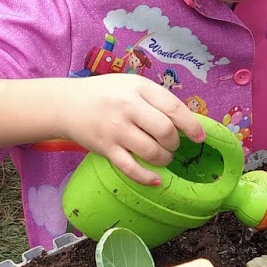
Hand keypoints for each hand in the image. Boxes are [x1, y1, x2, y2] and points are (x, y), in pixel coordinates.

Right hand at [62, 75, 204, 186]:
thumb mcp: (132, 85)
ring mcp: (116, 129)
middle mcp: (128, 108)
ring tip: (162, 157)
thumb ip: (156, 100)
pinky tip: (156, 180)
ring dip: (164, 159)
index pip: (174, 107)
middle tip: (171, 145)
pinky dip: (147, 177)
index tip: (199, 137)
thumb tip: (185, 122)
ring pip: (152, 152)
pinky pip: (131, 168)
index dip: (191, 125)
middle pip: (165, 132)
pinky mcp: (106, 149)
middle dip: (175, 144)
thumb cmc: (105, 94)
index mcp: (139, 88)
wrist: (67, 104)